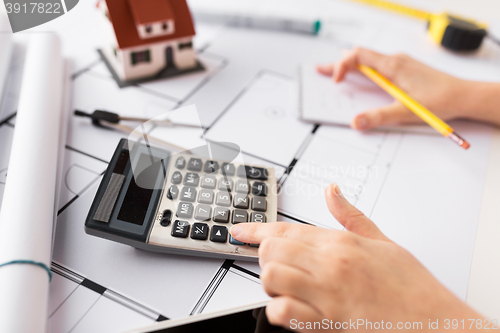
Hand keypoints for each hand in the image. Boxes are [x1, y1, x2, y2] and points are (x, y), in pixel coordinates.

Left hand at [231, 184, 481, 331]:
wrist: (432, 320)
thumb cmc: (409, 284)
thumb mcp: (381, 241)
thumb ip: (350, 215)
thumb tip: (332, 191)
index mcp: (339, 242)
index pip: (285, 228)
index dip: (254, 229)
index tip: (237, 231)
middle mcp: (329, 263)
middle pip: (272, 249)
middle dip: (265, 255)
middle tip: (275, 262)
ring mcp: (326, 292)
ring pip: (272, 276)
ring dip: (270, 281)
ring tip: (284, 285)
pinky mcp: (327, 320)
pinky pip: (283, 312)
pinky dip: (278, 310)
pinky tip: (290, 308)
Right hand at [316, 48, 471, 129]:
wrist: (464, 96)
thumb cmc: (440, 100)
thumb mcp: (405, 112)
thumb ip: (378, 117)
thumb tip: (356, 122)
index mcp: (392, 66)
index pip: (358, 56)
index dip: (341, 66)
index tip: (336, 81)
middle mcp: (395, 61)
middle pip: (359, 56)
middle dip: (338, 65)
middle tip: (321, 71)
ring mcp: (400, 64)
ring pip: (368, 60)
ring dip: (350, 67)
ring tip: (336, 75)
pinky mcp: (405, 70)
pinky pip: (378, 65)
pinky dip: (363, 70)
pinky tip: (362, 79)